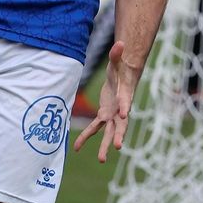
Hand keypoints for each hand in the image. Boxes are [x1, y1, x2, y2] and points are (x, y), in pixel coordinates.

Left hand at [73, 41, 142, 161]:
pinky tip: (76, 148)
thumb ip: (117, 54)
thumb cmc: (120, 71)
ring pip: (109, 132)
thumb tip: (121, 42)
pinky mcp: (103, 115)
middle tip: (118, 146)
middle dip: (119, 135)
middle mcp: (119, 109)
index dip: (125, 108)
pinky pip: (94, 128)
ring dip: (105, 145)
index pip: (125, 103)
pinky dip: (86, 137)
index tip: (124, 116)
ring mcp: (111, 115)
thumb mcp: (117, 62)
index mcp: (123, 97)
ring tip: (102, 160)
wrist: (123, 79)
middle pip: (120, 124)